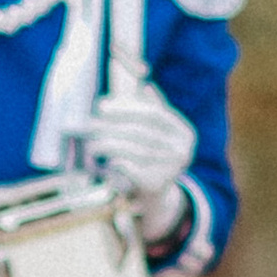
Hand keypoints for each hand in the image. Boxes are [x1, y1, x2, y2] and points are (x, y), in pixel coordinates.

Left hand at [80, 77, 194, 238]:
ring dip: (110, 144)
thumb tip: (143, 84)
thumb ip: (151, 107)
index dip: (126, 108)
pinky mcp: (158, 184)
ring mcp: (173, 169)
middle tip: (91, 124)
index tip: (102, 106)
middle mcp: (183, 150)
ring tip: (92, 143)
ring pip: (135, 151)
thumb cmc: (152, 153)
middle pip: (142, 132)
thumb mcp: (156, 131)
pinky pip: (133, 170)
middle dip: (113, 126)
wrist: (156, 192)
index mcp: (184, 132)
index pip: (154, 114)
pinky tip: (105, 160)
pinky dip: (118, 163)